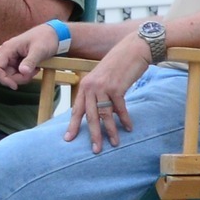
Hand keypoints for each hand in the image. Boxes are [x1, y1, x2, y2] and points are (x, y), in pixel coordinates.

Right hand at [0, 23, 61, 87]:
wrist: (52, 34)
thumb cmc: (45, 38)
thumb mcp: (39, 50)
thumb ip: (30, 61)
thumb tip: (23, 72)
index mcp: (8, 48)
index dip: (2, 78)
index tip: (15, 86)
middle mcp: (6, 53)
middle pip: (4, 73)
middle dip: (18, 78)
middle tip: (33, 73)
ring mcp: (11, 57)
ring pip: (10, 75)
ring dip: (23, 76)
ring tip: (36, 69)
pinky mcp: (16, 61)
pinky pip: (16, 72)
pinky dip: (25, 74)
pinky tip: (34, 68)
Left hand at [64, 32, 150, 151]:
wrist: (132, 50)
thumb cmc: (118, 66)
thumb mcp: (103, 79)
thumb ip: (99, 95)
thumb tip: (101, 114)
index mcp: (85, 86)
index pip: (77, 109)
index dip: (73, 125)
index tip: (68, 138)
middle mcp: (91, 87)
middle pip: (90, 116)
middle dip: (92, 134)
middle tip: (94, 150)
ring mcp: (103, 87)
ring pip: (105, 115)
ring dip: (110, 131)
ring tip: (114, 144)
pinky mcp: (117, 88)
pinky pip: (120, 109)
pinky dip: (124, 119)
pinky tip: (128, 128)